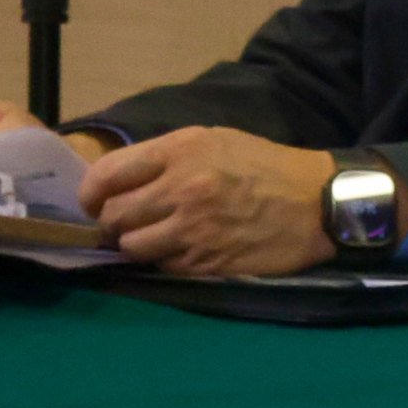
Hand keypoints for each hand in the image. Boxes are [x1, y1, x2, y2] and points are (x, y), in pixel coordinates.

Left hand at [80, 129, 337, 276]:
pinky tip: (181, 251)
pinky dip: (164, 262)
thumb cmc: (264, 166)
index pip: (107, 175)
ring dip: (135, 246)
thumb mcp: (214, 140)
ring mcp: (193, 230)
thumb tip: (119, 179)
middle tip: (124, 224)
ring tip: (152, 239)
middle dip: (111, 223)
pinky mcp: (207, 263)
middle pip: (114, 216)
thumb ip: (165, 156)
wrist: (317, 202)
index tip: (92, 203)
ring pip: (131, 247)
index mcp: (180, 151)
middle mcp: (181, 189)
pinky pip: (163, 267)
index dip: (90, 194)